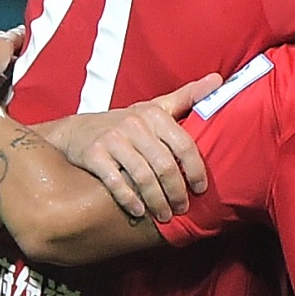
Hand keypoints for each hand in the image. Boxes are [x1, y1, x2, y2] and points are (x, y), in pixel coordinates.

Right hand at [55, 74, 221, 222]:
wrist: (76, 131)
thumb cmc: (126, 123)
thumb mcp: (156, 107)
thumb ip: (187, 97)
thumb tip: (218, 80)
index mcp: (155, 114)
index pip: (184, 145)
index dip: (196, 170)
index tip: (201, 189)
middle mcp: (134, 124)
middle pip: (165, 165)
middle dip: (177, 191)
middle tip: (182, 208)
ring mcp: (112, 140)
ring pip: (143, 177)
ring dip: (157, 201)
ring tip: (165, 215)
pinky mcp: (93, 155)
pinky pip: (115, 182)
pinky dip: (129, 199)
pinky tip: (139, 211)